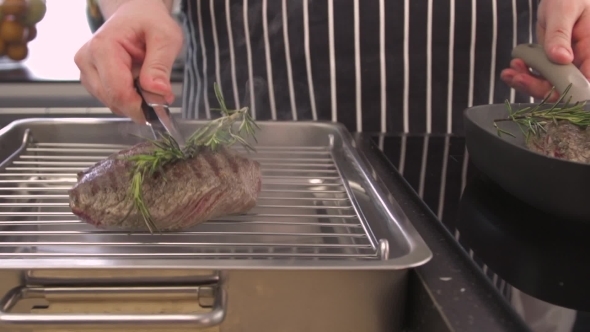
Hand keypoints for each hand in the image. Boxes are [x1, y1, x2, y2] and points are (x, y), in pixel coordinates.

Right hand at [74, 0, 182, 122]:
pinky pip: (113, 100)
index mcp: (103, 47)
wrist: (137, 13)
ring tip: (148, 79)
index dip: (141, 106)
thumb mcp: (165, 38)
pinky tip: (139, 82)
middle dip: (141, 104)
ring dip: (136, 100)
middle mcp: (87, 60)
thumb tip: (158, 93)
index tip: (161, 106)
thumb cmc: (150, 21)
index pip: (118, 92)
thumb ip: (160, 66)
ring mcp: (87, 71)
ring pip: (113, 104)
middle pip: (114, 101)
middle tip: (161, 92)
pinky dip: (130, 98)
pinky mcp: (91, 79)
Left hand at [501, 0, 589, 101]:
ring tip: (509, 72)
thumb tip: (562, 58)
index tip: (544, 87)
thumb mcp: (564, 10)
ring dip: (526, 82)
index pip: (584, 81)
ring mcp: (566, 65)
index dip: (565, 89)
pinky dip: (523, 75)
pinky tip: (510, 70)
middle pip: (563, 87)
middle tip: (516, 77)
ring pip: (548, 85)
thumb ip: (561, 34)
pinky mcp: (552, 64)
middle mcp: (582, 62)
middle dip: (537, 87)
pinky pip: (538, 76)